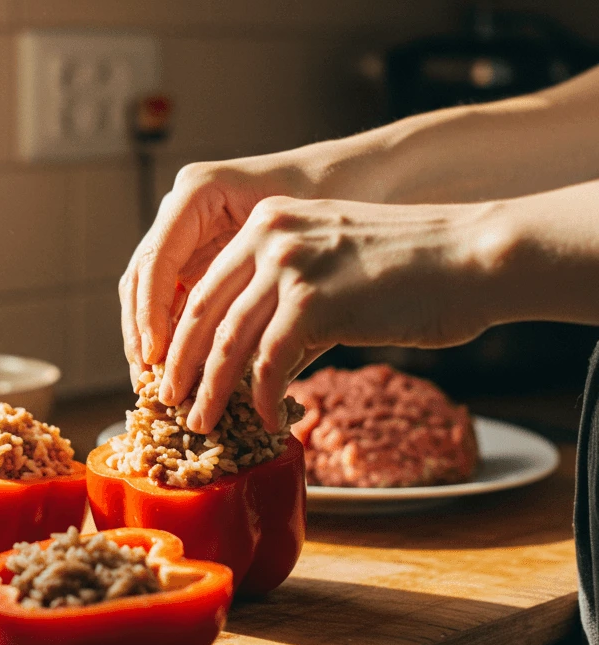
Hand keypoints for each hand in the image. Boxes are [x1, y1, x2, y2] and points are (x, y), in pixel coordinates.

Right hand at [119, 156, 321, 377]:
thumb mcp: (299, 238)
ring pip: (147, 293)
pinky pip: (171, 299)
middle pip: (140, 277)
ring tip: (154, 384)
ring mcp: (185, 234)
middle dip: (140, 332)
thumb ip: (260, 283)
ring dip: (147, 339)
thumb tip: (237, 355)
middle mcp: (183, 209)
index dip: (150, 312)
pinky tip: (177, 370)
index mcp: (199, 191)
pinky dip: (170, 334)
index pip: (156, 259)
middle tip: (148, 380)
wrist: (350, 181)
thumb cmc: (333, 200)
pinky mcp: (196, 257)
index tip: (156, 356)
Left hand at [155, 195, 501, 432]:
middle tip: (171, 402)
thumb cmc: (409, 268)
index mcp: (266, 221)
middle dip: (180, 365)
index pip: (204, 285)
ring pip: (227, 342)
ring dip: (210, 391)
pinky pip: (270, 363)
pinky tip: (269, 422)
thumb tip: (255, 366)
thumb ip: (285, 305)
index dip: (182, 335)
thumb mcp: (329, 266)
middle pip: (201, 313)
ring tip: (202, 422)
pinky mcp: (313, 301)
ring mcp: (288, 265)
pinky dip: (263, 399)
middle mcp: (268, 236)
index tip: (172, 368)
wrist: (472, 256)